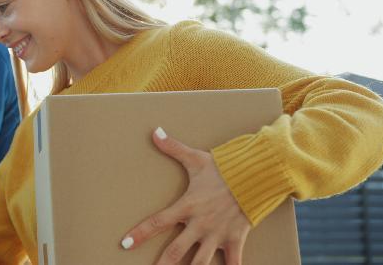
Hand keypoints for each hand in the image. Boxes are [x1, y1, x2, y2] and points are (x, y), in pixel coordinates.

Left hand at [120, 127, 251, 264]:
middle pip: (175, 251)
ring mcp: (218, 234)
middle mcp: (200, 224)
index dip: (140, 234)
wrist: (257, 175)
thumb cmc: (225, 168)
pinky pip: (232, 263)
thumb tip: (154, 131)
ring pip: (199, 262)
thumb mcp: (196, 159)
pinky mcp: (236, 239)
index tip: (125, 244)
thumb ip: (173, 147)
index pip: (157, 222)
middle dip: (162, 264)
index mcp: (187, 206)